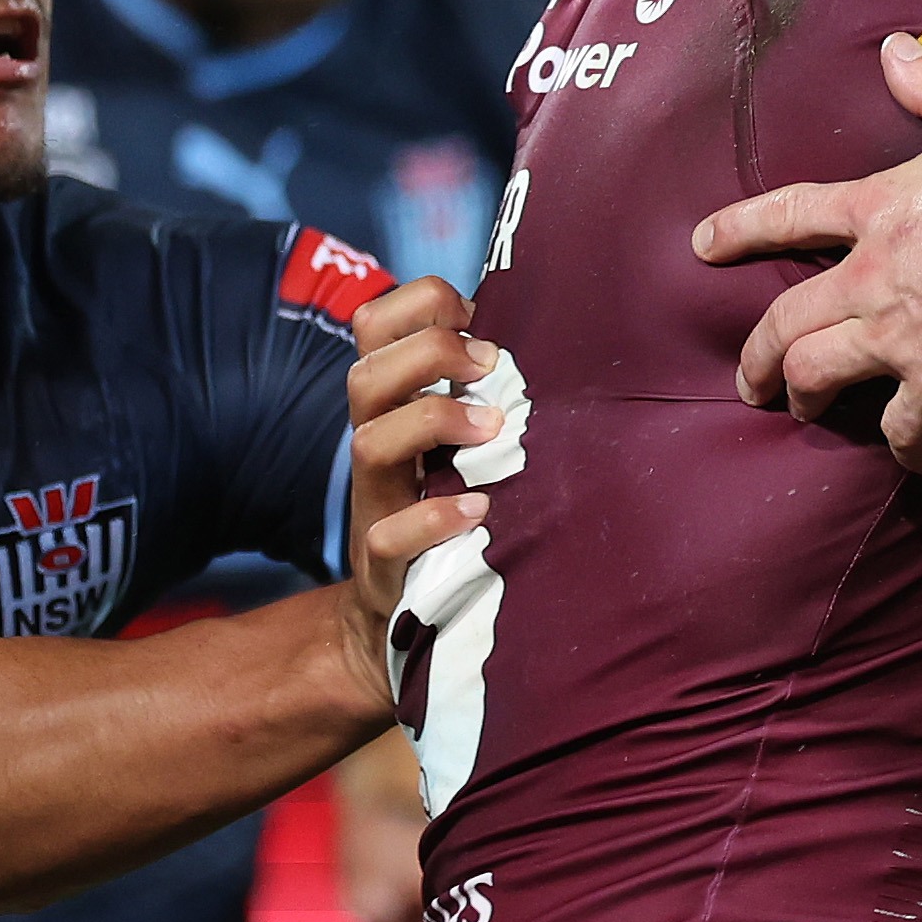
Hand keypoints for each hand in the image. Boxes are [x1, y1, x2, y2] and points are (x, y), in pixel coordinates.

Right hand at [337, 280, 501, 715]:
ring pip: (367, 443)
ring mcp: (375, 504)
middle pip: (364, 373)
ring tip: (491, 430)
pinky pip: (387, 535)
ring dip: (432, 422)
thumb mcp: (460, 441)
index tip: (473, 315)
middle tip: (490, 366)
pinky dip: (433, 519)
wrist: (404, 617)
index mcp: (393, 406)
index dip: (417, 304)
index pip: (373, 325)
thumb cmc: (452, 508)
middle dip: (427, 353)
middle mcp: (376, 446)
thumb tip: (558, 330)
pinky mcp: (384, 565)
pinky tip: (479, 511)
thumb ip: (485, 389)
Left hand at [692, 36, 921, 473]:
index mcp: (882, 209)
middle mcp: (873, 277)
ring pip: (819, 376)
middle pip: (784, 321)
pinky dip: (910, 451)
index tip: (701, 247)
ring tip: (807, 413)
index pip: (791, 215)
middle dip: (757, 355)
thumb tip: (894, 47)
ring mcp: (899, 338)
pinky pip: (904, 432)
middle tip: (749, 380)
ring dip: (806, 398)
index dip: (740, 229)